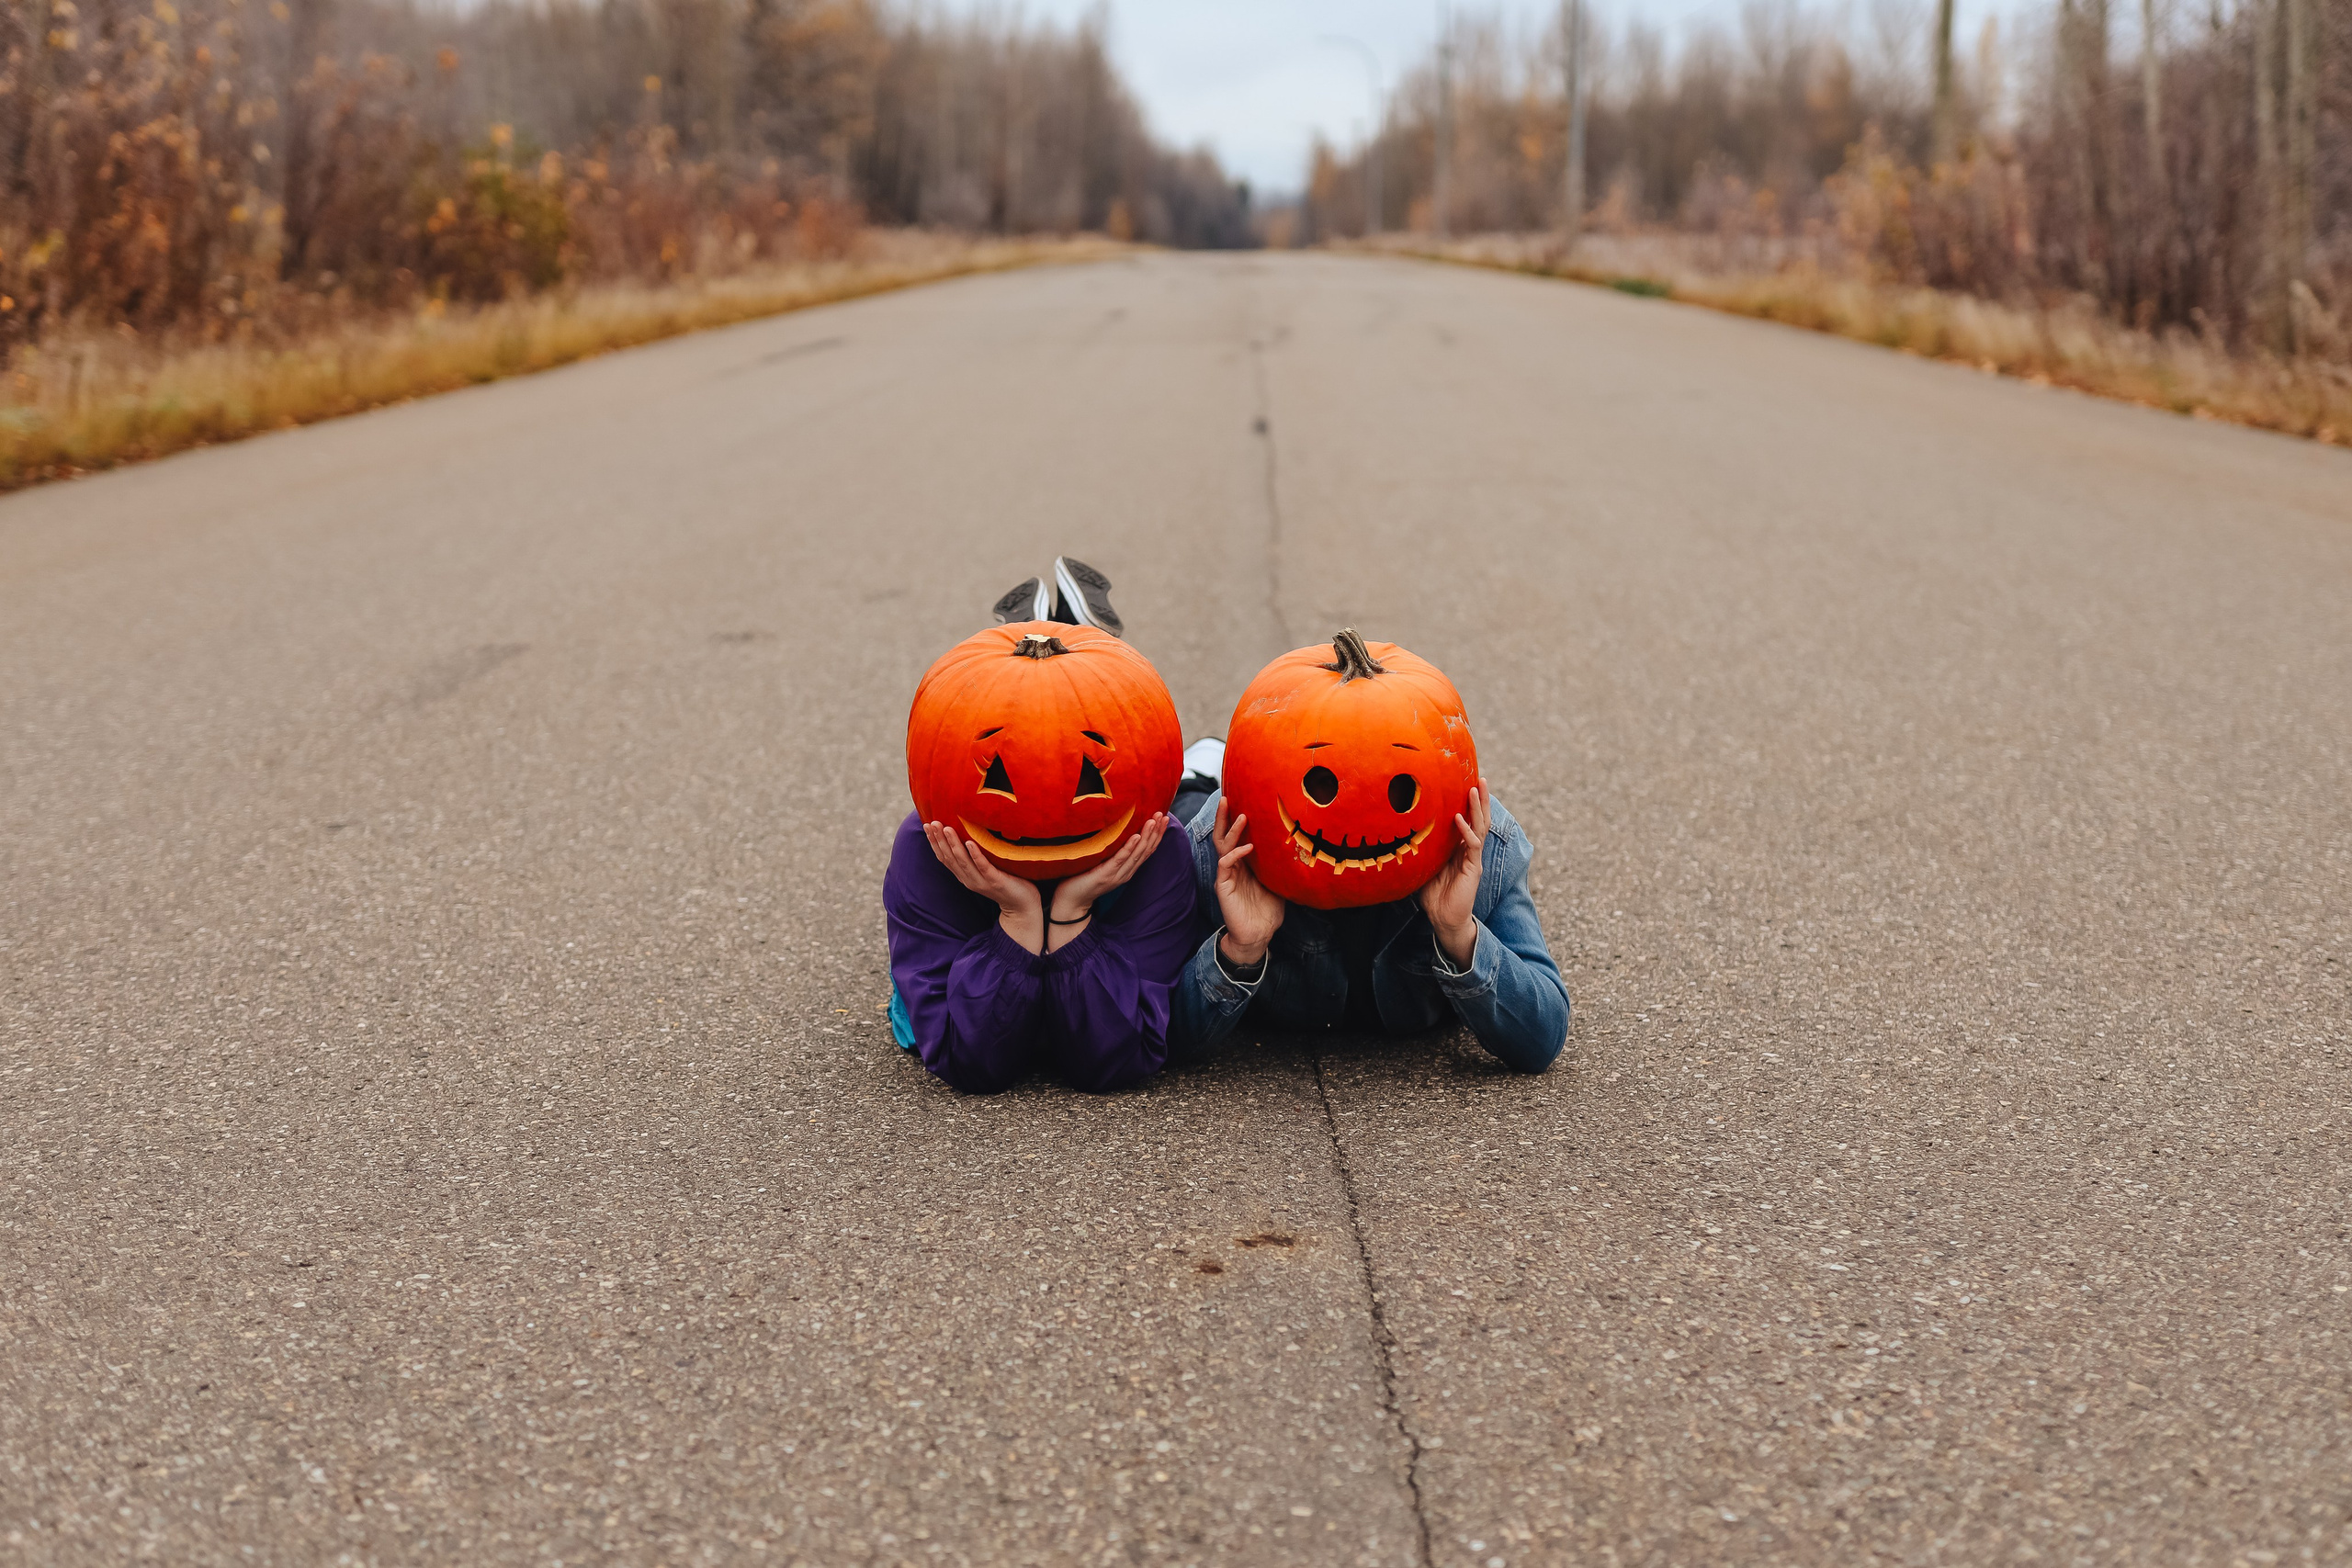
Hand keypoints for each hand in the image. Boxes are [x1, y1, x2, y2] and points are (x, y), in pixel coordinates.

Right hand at [925, 820, 1043, 952]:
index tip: (927, 825)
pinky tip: (970, 843)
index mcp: (964, 876)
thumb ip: (975, 858)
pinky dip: (975, 855)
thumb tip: (968, 835)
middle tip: (932, 823)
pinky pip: (983, 867)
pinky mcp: (995, 881)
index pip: (945, 858)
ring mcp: (981, 881)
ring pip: (963, 861)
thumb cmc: (1005, 883)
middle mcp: (969, 879)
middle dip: (940, 840)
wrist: (1021, 907)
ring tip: (947, 828)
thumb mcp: (985, 870)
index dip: (934, 842)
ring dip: (954, 844)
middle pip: (950, 858)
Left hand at [1046, 812, 1168, 949]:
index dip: (1157, 834)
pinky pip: (1119, 859)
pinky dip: (1129, 848)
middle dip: (1155, 832)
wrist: (1071, 901)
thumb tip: (1119, 831)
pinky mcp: (1105, 875)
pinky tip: (1136, 837)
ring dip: (1146, 836)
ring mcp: (1116, 874)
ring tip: (1152, 821)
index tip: (1164, 818)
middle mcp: (1126, 872)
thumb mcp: (1104, 864)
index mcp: (1127, 869)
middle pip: (1146, 850)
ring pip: (1137, 854)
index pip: (1147, 850)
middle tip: (1163, 815)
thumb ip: (1114, 853)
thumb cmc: (1084, 879)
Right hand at [1210, 797, 1284, 966]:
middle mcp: (1233, 866)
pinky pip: (1226, 865)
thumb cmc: (1267, 911)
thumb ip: (1281, 867)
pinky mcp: (1223, 886)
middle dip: (1224, 817)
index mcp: (1244, 865)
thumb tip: (1300, 850)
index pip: (1237, 837)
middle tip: (1227, 797)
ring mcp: (1227, 875)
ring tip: (1241, 815)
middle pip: (1224, 836)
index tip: (1242, 800)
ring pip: (1223, 846)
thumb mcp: (1279, 884)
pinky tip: (1248, 848)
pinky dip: (1236, 854)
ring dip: (1231, 830)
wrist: (1258, 935)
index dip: (1236, 820)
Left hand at [1416, 778, 1489, 968]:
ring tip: (1476, 788)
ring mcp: (1473, 858)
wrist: (1444, 919)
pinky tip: (1459, 818)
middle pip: (1479, 819)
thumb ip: (1422, 850)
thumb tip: (1402, 833)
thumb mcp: (1424, 866)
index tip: (1465, 783)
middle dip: (1481, 799)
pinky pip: (1473, 845)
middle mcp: (1470, 850)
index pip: (1468, 820)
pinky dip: (1466, 830)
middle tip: (1481, 778)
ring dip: (1478, 807)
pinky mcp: (1473, 868)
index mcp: (1460, 848)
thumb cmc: (1434, 895)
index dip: (1469, 803)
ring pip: (1480, 827)